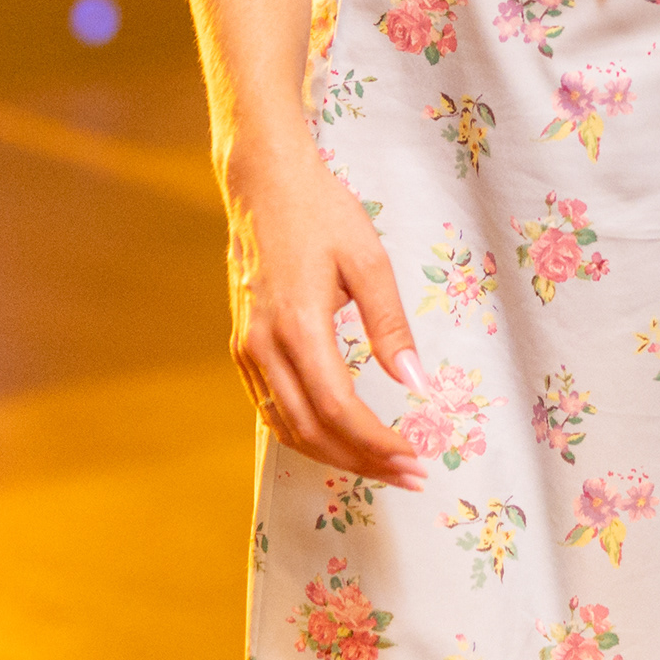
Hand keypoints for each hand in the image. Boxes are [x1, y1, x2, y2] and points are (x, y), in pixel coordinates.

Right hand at [223, 142, 431, 489]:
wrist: (263, 184)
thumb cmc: (321, 213)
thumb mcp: (368, 261)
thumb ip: (391, 327)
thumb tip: (417, 384)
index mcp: (297, 325)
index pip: (337, 408)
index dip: (375, 443)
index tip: (414, 459)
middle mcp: (264, 346)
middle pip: (311, 431)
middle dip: (362, 461)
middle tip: (409, 475)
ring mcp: (246, 349)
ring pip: (287, 428)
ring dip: (335, 455)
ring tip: (382, 466)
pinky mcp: (242, 347)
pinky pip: (271, 409)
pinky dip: (306, 435)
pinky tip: (339, 440)